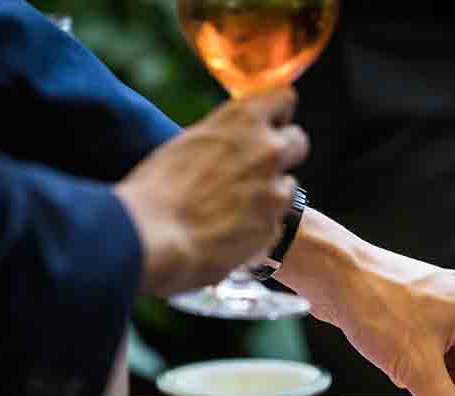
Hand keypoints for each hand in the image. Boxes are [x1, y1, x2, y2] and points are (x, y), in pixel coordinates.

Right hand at [115, 88, 308, 295]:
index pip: (285, 99)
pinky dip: (260, 225)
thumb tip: (235, 141)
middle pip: (298, 141)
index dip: (276, 115)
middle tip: (257, 170)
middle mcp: (268, 148)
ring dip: (271, 193)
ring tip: (235, 207)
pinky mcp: (274, 226)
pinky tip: (232, 230)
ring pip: (289, 185)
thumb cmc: (159, 188)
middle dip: (283, 154)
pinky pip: (276, 221)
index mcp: (244, 119)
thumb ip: (224, 136)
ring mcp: (275, 188)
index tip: (267, 126)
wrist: (155, 236)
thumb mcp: (191, 142)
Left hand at [275, 212, 454, 395]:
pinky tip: (399, 374)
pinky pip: (428, 347)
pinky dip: (418, 367)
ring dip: (432, 384)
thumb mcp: (417, 369)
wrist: (333, 274)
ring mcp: (440, 304)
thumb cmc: (377, 308)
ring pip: (447, 360)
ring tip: (412, 395)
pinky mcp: (417, 306)